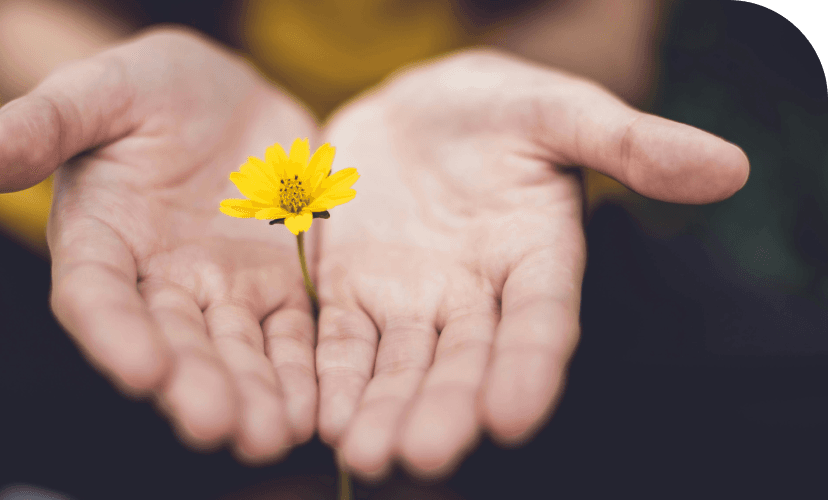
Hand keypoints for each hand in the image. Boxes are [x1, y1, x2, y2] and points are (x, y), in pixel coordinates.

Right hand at [0, 28, 319, 462]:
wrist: (224, 95)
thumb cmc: (148, 89)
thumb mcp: (100, 90)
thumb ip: (45, 123)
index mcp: (101, 239)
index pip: (97, 295)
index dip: (115, 334)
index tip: (142, 370)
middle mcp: (157, 281)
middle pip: (173, 341)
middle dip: (194, 385)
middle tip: (218, 426)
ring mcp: (221, 289)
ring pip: (236, 350)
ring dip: (253, 394)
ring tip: (271, 435)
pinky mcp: (277, 286)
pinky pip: (291, 334)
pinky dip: (302, 371)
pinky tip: (315, 408)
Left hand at [315, 49, 748, 478]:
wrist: (417, 109)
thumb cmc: (500, 108)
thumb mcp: (560, 111)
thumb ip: (629, 142)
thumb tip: (728, 166)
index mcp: (537, 258)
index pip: (541, 321)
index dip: (530, 367)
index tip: (513, 416)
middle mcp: (477, 296)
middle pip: (464, 361)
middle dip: (445, 408)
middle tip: (424, 456)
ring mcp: (412, 300)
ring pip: (400, 365)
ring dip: (383, 410)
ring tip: (366, 454)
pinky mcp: (354, 292)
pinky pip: (342, 342)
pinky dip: (334, 378)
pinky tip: (323, 417)